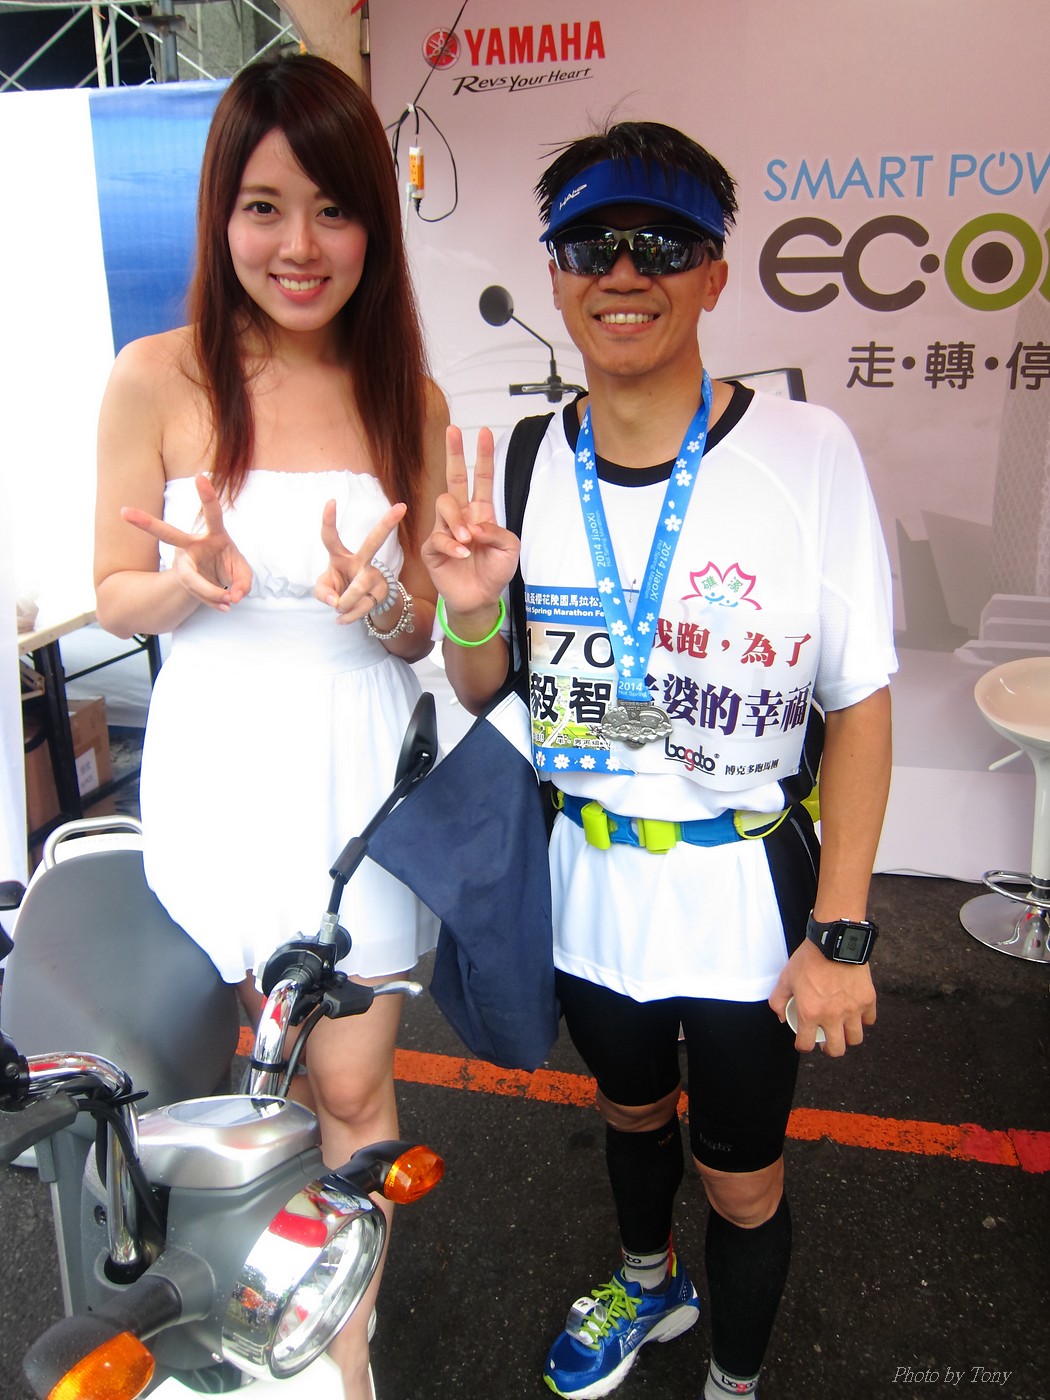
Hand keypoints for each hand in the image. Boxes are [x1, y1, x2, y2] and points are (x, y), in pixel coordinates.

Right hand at [121, 473, 251, 610]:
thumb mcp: (244, 573)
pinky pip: (199, 596)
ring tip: (230, 601)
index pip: (212, 514)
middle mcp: (191, 546)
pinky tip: (224, 605)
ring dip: (214, 594)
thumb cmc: (230, 568)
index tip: (200, 476)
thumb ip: (244, 582)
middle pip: (167, 534)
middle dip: (145, 523)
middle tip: (123, 512)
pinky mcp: (182, 580)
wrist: (218, 585)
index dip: (207, 496)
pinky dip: (216, 603)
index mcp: (214, 535)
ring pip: (192, 580)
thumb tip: (233, 597)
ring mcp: (184, 563)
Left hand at [314, 500, 406, 624]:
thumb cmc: (337, 588)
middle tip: (402, 507)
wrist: (358, 606)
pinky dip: (348, 616)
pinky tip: (343, 618)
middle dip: (388, 524)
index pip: (331, 537)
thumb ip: (322, 593)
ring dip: (345, 604)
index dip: (329, 520)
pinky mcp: (381, 591)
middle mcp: (360, 561)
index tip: (331, 500)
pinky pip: (362, 606)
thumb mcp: (323, 589)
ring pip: (358, 588)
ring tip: (339, 609)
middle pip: (374, 541)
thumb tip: (335, 601)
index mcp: (340, 556)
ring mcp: (373, 575)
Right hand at [421, 426, 519, 616]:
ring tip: (468, 540)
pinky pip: (438, 537)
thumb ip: (498, 531)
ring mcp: (445, 529)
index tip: (485, 432)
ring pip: (444, 504)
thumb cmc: (494, 572)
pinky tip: (463, 554)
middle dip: (453, 453)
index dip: (483, 456)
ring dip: (457, 520)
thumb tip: (476, 524)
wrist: (480, 598)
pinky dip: (452, 545)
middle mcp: (462, 516)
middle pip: (455, 478)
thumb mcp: (509, 549)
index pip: (482, 478)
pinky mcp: (432, 548)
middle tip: (453, 430)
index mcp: (481, 512)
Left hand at [769, 939, 875, 1056]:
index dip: (803, 1046)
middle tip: (827, 1041)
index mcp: (810, 1013)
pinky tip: (856, 1012)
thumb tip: (782, 1017)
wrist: (834, 940)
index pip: (806, 1044)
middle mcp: (832, 1016)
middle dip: (830, 1048)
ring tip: (843, 1028)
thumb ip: (778, 1000)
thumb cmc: (809, 958)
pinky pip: (869, 1019)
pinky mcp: (867, 1000)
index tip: (804, 1042)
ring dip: (848, 1037)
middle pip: (836, 1049)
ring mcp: (852, 1009)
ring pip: (855, 1038)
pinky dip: (863, 1019)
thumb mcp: (785, 977)